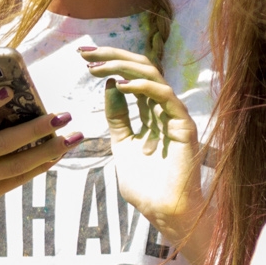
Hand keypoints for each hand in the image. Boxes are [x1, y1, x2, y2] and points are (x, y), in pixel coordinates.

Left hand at [79, 46, 205, 255]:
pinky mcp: (183, 125)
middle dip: (111, 56)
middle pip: (140, 69)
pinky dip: (142, 87)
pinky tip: (121, 85)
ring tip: (97, 67)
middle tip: (85, 53)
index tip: (82, 57)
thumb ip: (118, 118)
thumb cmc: (145, 185)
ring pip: (151, 75)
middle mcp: (162, 109)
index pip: (130, 76)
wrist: (163, 211)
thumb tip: (111, 85)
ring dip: (122, 66)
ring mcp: (174, 115)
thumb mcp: (122, 144)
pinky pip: (165, 96)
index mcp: (149, 112)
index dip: (108, 63)